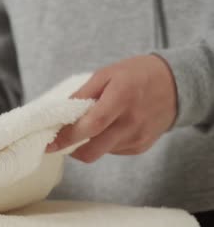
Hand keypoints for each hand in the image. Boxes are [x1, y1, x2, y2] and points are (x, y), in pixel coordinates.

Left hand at [46, 54, 176, 161]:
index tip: (49, 143)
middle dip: (72, 150)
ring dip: (88, 144)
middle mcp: (132, 122)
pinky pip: (114, 151)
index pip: (91, 126)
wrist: (176, 84)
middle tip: (61, 141)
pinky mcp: (142, 146)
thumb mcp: (106, 73)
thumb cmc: (136, 75)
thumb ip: (82, 94)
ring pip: (101, 152)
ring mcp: (139, 137)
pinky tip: (111, 127)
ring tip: (91, 125)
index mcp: (121, 98)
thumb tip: (59, 114)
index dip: (67, 137)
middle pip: (93, 150)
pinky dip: (104, 143)